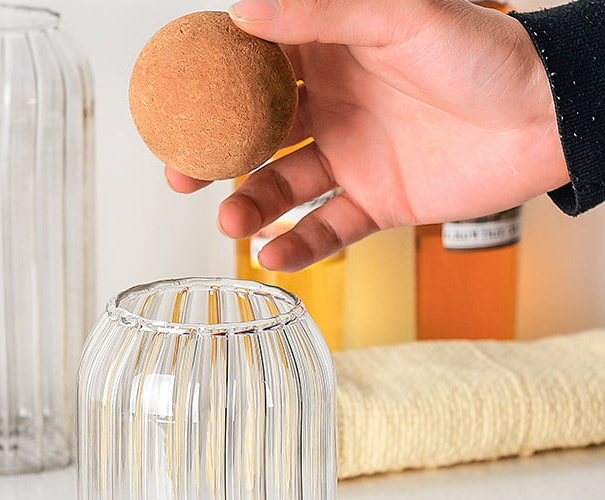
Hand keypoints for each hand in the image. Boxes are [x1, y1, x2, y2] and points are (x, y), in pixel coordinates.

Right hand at [167, 0, 567, 271]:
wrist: (546, 119)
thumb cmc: (487, 56)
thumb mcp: (399, 16)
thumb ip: (321, 13)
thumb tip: (243, 10)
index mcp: (333, 53)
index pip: (255, 70)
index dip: (210, 88)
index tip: (172, 105)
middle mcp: (336, 107)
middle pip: (257, 136)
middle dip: (215, 159)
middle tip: (181, 177)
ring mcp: (354, 158)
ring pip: (286, 189)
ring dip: (253, 208)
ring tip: (232, 224)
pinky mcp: (376, 203)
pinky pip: (328, 230)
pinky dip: (301, 246)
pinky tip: (275, 256)